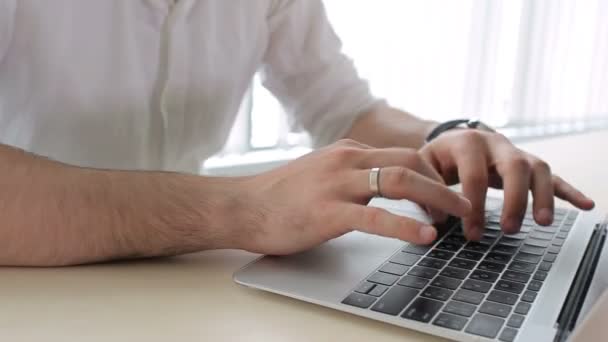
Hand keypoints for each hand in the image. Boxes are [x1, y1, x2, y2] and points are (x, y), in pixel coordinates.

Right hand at [237, 139, 471, 254]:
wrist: (242, 206)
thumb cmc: (280, 196)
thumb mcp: (322, 174)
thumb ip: (351, 176)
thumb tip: (380, 188)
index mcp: (348, 153)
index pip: (403, 155)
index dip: (433, 174)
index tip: (447, 193)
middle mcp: (347, 161)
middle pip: (411, 162)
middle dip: (443, 184)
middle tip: (462, 206)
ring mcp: (338, 184)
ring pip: (401, 182)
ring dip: (436, 199)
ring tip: (456, 219)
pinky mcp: (328, 211)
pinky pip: (376, 217)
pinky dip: (406, 225)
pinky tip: (425, 236)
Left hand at [419, 129, 594, 239]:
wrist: (451, 138)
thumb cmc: (436, 157)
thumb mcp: (422, 166)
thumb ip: (426, 188)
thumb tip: (437, 216)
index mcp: (466, 142)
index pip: (474, 176)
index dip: (474, 207)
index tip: (472, 234)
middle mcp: (495, 143)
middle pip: (514, 166)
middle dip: (514, 200)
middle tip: (509, 230)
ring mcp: (515, 152)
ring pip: (538, 168)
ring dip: (542, 196)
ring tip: (543, 223)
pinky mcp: (527, 163)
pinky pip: (551, 175)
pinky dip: (568, 191)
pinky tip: (584, 205)